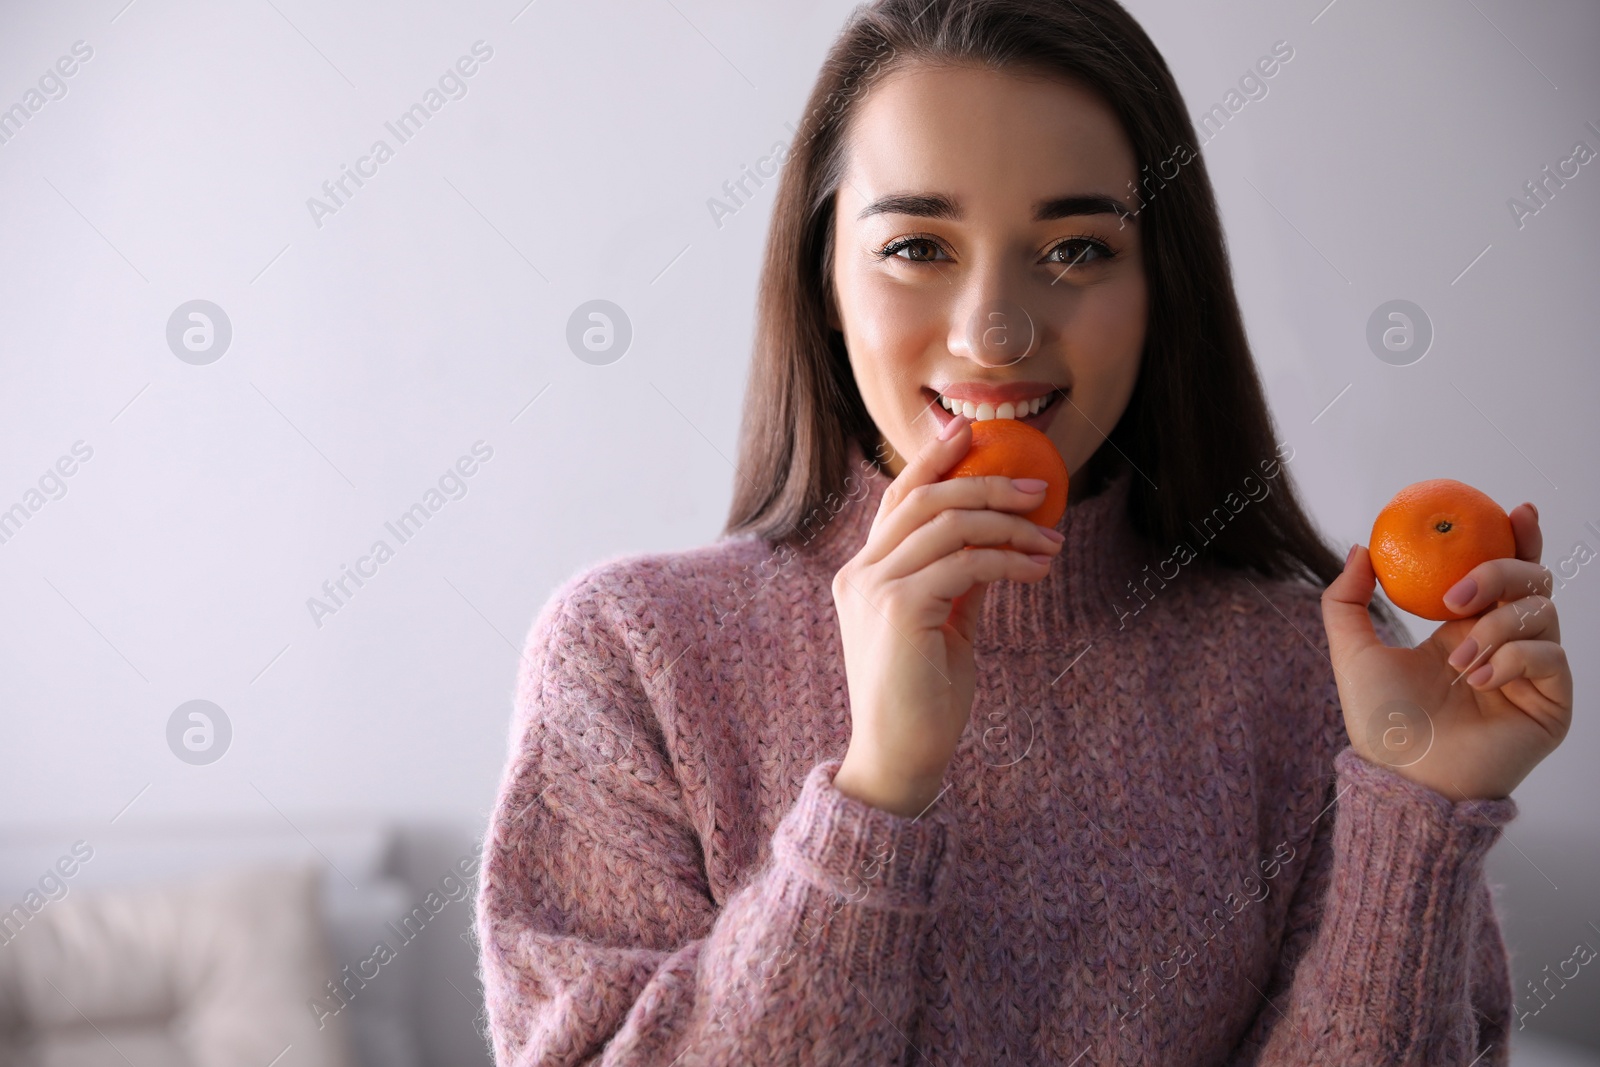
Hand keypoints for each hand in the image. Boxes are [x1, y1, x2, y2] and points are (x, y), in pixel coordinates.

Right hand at [830, 415, 1064, 815]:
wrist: (901, 759)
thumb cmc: (924, 700)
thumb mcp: (946, 625)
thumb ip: (961, 580)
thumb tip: (998, 542)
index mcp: (863, 574)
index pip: (898, 500)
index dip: (932, 460)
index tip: (970, 433)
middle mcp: (861, 573)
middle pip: (923, 498)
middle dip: (984, 481)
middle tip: (1037, 486)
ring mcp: (875, 589)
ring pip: (947, 523)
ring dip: (1008, 524)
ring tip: (1051, 537)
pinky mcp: (900, 609)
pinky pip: (966, 563)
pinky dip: (1010, 559)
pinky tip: (1039, 568)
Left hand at [1321, 502, 1572, 801]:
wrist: (1404, 775)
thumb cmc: (1379, 721)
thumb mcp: (1351, 650)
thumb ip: (1346, 598)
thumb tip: (1361, 547)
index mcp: (1466, 628)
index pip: (1503, 572)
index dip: (1517, 538)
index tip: (1513, 510)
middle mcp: (1505, 644)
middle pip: (1531, 581)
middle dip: (1499, 572)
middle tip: (1457, 596)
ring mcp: (1531, 673)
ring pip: (1541, 614)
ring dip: (1494, 627)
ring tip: (1458, 662)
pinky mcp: (1551, 702)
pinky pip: (1549, 655)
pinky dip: (1512, 658)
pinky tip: (1480, 680)